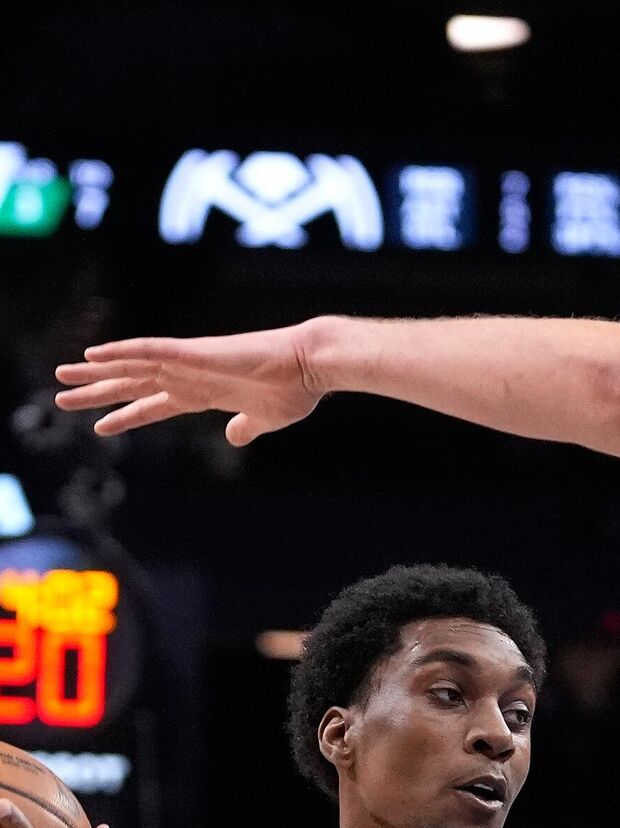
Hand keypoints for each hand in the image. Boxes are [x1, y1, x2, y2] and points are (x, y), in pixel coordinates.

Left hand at [53, 320, 328, 445]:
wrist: (311, 366)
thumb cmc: (295, 391)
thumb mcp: (264, 420)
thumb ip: (245, 428)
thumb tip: (234, 437)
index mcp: (205, 393)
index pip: (155, 404)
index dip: (127, 415)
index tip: (101, 426)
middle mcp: (189, 376)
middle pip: (133, 384)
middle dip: (97, 391)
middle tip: (61, 397)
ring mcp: (189, 363)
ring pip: (131, 366)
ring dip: (96, 371)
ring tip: (62, 375)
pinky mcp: (195, 352)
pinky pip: (150, 350)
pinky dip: (122, 351)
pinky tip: (96, 353)